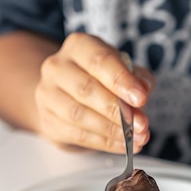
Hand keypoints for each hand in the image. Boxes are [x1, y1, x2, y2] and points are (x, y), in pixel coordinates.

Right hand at [34, 33, 153, 151]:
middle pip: (86, 89)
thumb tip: (143, 89)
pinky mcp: (48, 120)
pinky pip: (77, 134)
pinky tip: (122, 144)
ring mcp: (48, 94)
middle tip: (141, 124)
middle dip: (118, 111)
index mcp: (79, 46)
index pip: (99, 61)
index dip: (121, 81)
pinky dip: (104, 142)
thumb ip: (138, 78)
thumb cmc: (102, 79)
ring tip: (135, 137)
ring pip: (79, 115)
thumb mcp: (125, 70)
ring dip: (111, 130)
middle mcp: (57, 67)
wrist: (70, 95)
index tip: (141, 99)